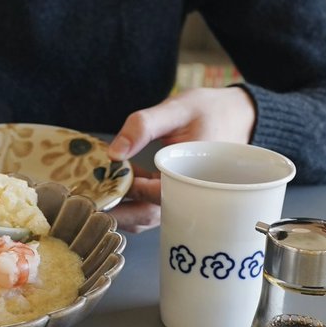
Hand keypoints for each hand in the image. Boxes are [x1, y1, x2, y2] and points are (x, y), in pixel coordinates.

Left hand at [105, 87, 255, 231]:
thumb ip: (145, 126)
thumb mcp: (178, 109)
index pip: (156, 196)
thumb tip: (113, 152)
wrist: (239, 116)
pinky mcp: (172, 196)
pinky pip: (147, 209)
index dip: (127, 192)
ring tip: (91, 197)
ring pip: (145, 218)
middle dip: (116, 212)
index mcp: (192, 177)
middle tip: (87, 203)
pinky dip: (127, 204)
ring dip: (119, 211)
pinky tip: (108, 188)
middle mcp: (187, 195)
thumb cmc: (211, 110)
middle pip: (148, 217)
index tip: (101, 184)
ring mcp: (179, 198)